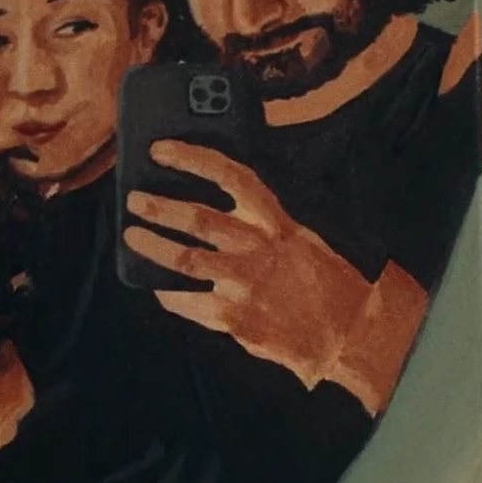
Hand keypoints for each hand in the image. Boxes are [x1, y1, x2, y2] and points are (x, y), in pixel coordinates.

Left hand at [123, 140, 372, 389]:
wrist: (348, 332)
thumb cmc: (325, 283)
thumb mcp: (301, 240)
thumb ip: (262, 225)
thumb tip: (214, 208)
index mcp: (278, 223)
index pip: (231, 177)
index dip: (192, 158)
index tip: (160, 150)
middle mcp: (260, 248)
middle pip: (199, 218)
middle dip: (160, 206)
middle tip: (135, 198)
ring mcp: (246, 284)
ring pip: (185, 259)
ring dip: (153, 245)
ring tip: (133, 236)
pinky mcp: (236, 318)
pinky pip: (189, 302)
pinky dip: (170, 293)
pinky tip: (159, 287)